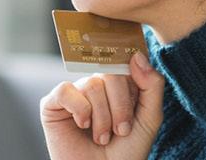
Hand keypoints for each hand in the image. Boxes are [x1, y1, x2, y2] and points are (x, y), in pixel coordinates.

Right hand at [41, 54, 166, 159]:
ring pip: (92, 85)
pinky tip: (82, 126)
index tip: (133, 113)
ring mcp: (74, 93)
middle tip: (120, 131)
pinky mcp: (52, 104)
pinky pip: (65, 90)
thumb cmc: (126, 152)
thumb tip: (136, 55)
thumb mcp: (149, 118)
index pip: (127, 65)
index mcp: (119, 86)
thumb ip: (152, 85)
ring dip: (102, 117)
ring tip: (102, 138)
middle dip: (120, 106)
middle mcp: (96, 85)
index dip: (131, 90)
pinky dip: (79, 110)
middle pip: (111, 73)